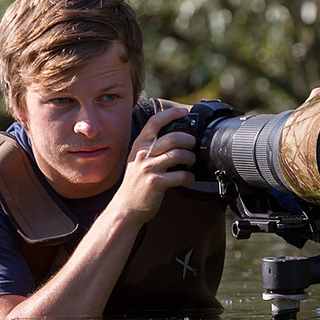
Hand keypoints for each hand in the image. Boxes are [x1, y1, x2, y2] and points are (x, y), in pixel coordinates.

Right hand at [111, 107, 197, 224]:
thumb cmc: (136, 183)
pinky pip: (180, 175)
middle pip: (173, 137)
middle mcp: (143, 155)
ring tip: (191, 162)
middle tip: (192, 145)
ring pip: (179, 155)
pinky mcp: (156, 183)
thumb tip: (176, 136)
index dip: (171, 114)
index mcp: (139, 145)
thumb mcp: (138, 160)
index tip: (185, 112)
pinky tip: (188, 178)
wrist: (126, 206)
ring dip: (191, 158)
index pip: (155, 122)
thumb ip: (151, 147)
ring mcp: (149, 168)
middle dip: (189, 140)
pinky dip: (189, 176)